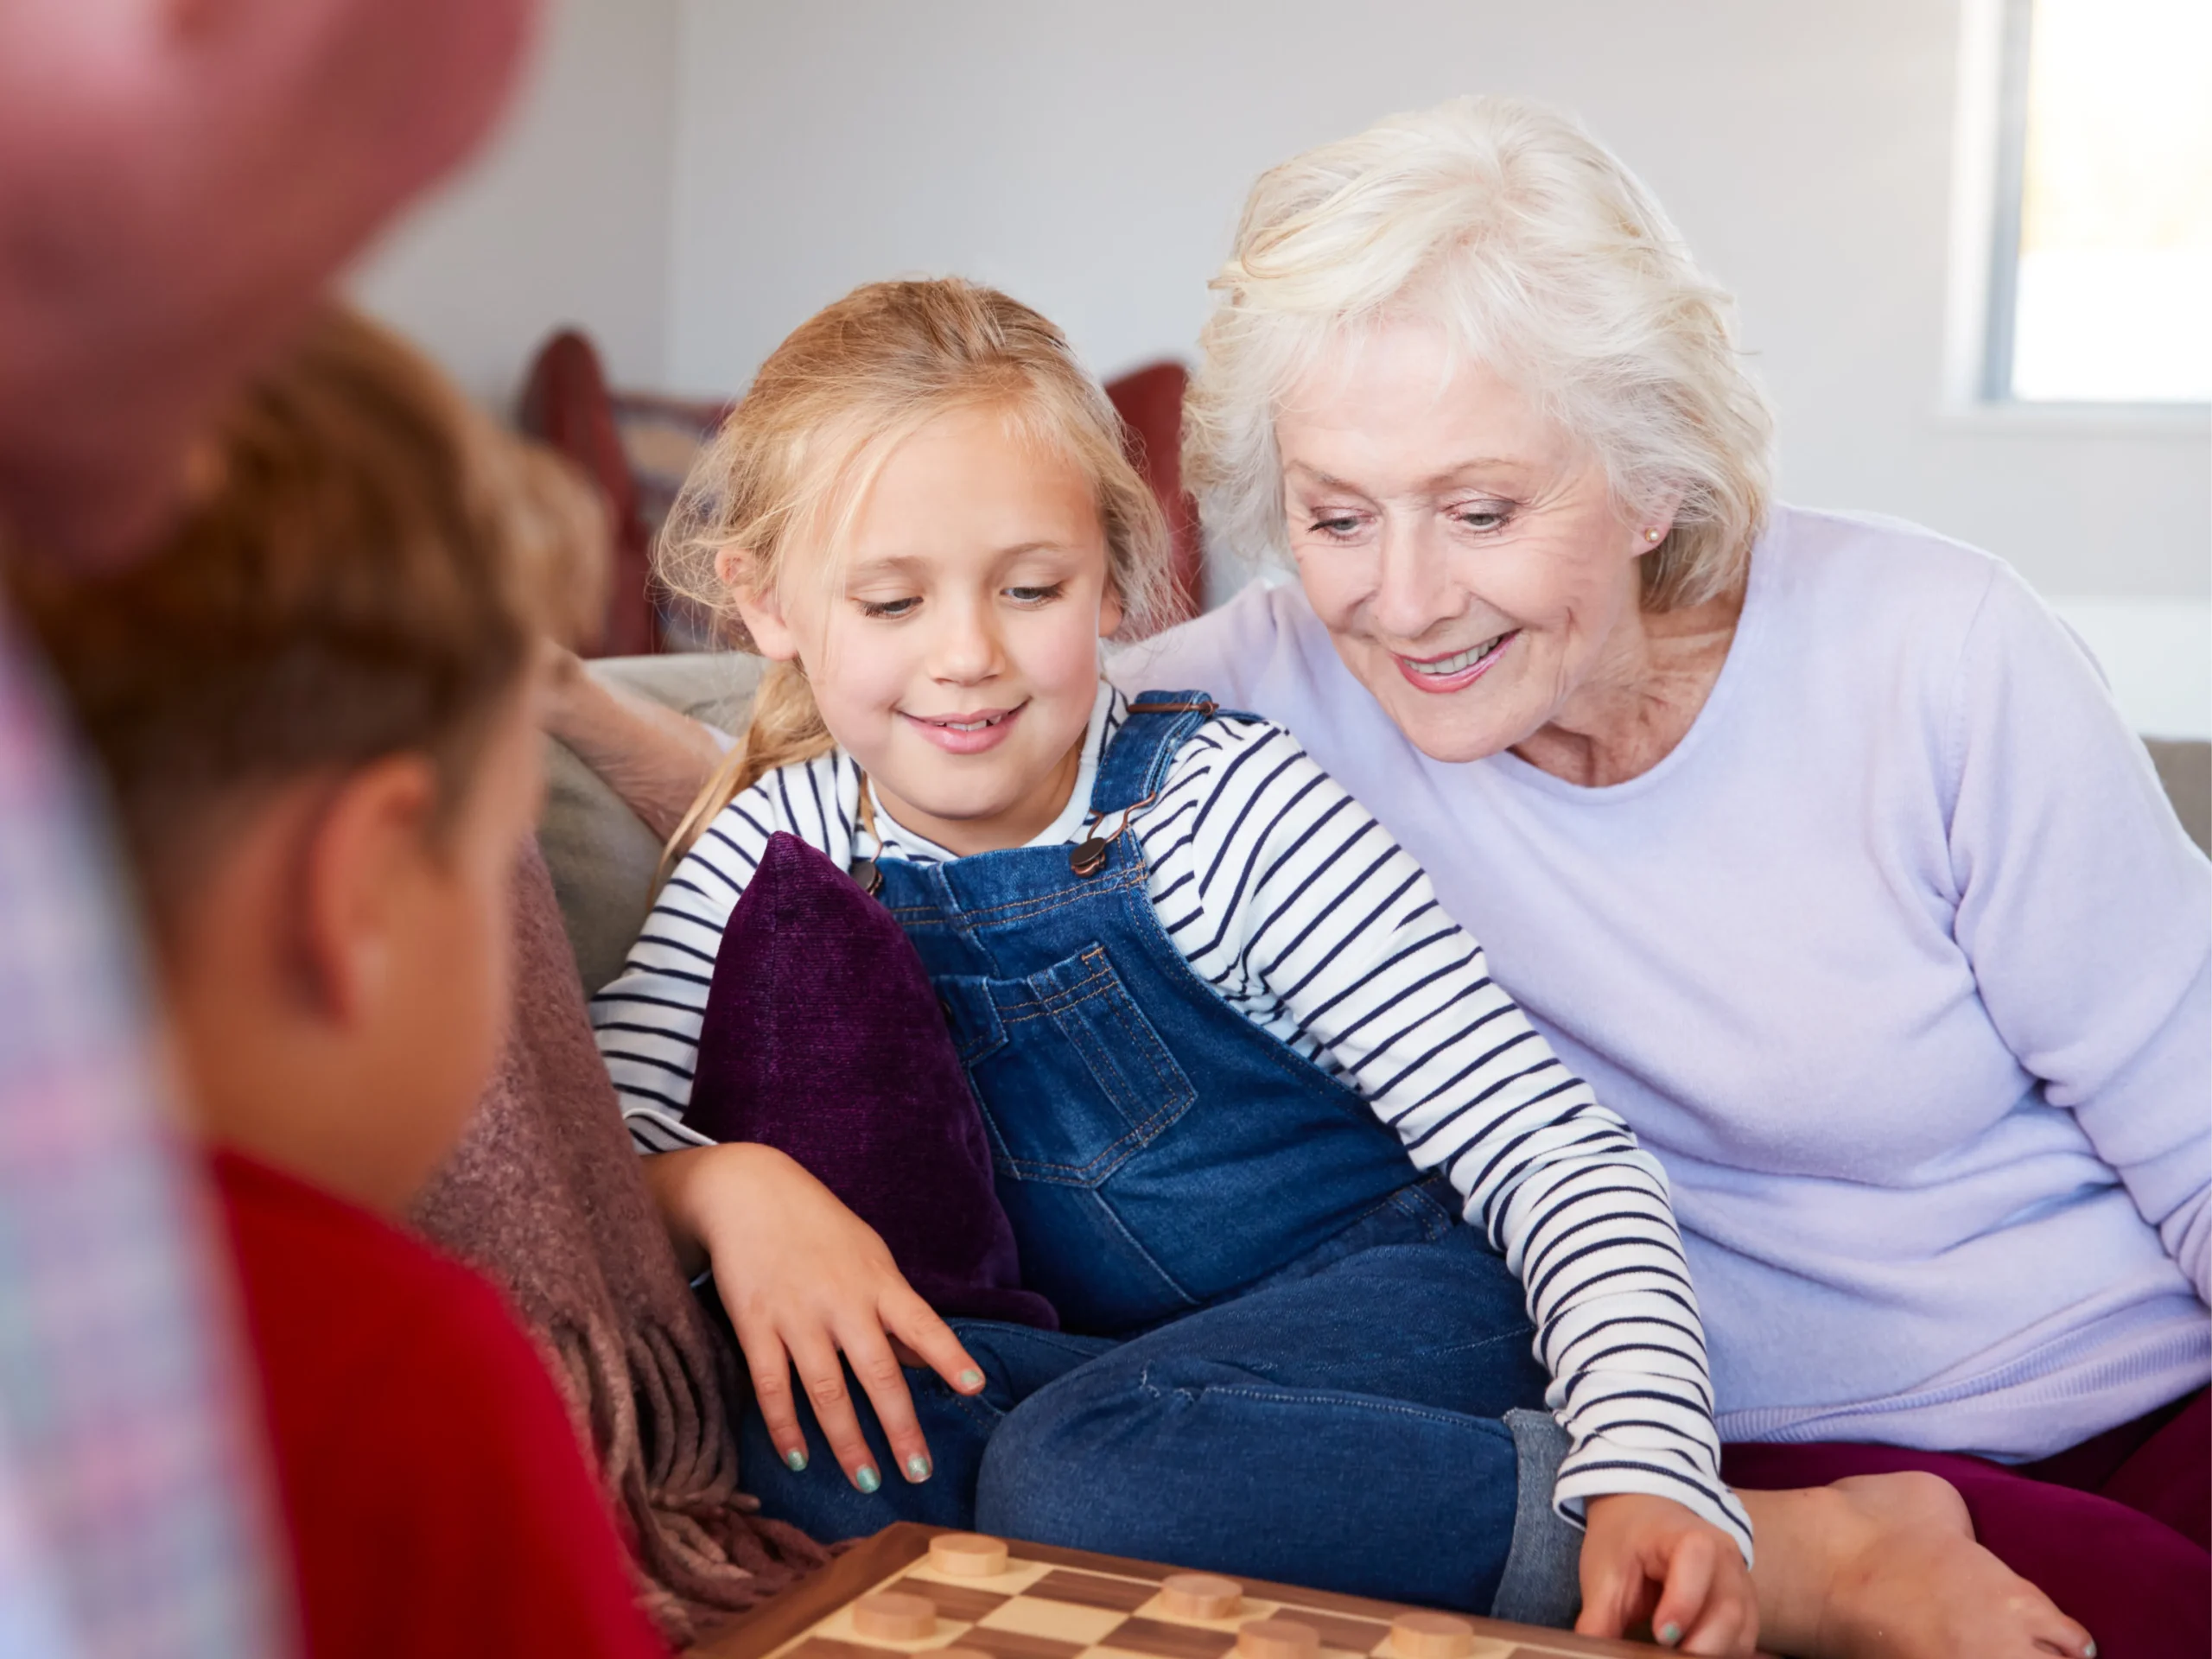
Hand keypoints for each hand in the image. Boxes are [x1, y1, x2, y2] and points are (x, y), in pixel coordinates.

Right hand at [640, 1142, 984, 1491]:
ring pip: (826, 1391)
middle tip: (920, 1472)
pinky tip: (800, 1457)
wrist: (748, 1193)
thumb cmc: (819, 1228)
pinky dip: (786, 1426)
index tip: (974, 1387)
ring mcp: (797, 1315)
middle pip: (877, 1372)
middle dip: (900, 1427)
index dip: (949, 1355)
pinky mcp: (754, 1325)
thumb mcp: (869, 1256)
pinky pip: (772, 1386)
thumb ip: (893, 1309)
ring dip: (848, 1441)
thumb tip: (924, 1359)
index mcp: (878, 1282)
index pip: (922, 1322)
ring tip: (868, 1482)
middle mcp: (842, 1301)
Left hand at [1577, 1493, 1756, 1654]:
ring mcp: (1741, 1584)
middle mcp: (1725, 1558)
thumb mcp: (1604, 1573)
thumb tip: (1590, 1654)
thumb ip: (1598, 1619)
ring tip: (1671, 1658)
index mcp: (1688, 1536)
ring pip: (1741, 1633)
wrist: (1646, 1518)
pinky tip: (1689, 1657)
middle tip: (1664, 1658)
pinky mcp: (1745, 1609)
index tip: (1660, 1635)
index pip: (1698, 1561)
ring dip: (1710, 1656)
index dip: (1683, 1602)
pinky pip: (1742, 1643)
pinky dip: (1719, 1657)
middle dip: (1699, 1647)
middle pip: (1728, 1610)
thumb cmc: (1626, 1541)